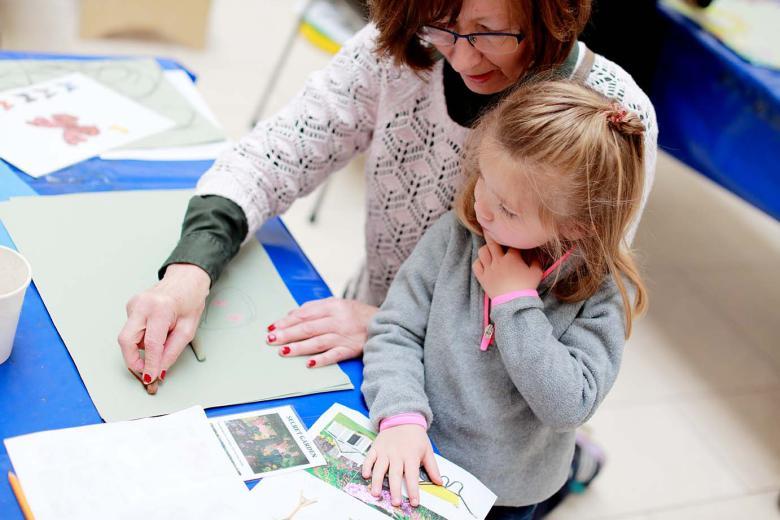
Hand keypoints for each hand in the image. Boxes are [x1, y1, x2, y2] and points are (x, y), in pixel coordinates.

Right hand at [117, 263, 210, 385]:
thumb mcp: (188, 329)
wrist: (185, 280)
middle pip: (126, 341)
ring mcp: (133, 304)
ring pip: (127, 337)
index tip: (150, 378)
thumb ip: (173, 351)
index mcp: (160, 309)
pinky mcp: (130, 307)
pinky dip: (141, 338)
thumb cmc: (190, 301)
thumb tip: (159, 369)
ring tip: (160, 343)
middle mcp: (142, 305)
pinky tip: (155, 331)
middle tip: (146, 370)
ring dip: (140, 348)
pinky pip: (131, 330)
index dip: (149, 364)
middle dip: (133, 360)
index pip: (151, 344)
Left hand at [266, 297, 377, 366]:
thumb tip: (291, 314)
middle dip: (287, 334)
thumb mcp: (336, 304)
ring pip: (317, 342)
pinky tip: (309, 364)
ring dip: (299, 347)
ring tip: (283, 351)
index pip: (304, 314)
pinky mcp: (350, 349)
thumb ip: (314, 308)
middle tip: (270, 340)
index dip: (286, 321)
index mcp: (332, 306)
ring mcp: (344, 335)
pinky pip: (334, 355)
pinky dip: (321, 360)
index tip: (272, 328)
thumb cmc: (356, 314)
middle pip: (308, 328)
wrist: (383, 323)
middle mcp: (337, 320)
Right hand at [361, 425, 441, 507]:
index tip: (414, 502)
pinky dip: (366, 466)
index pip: (412, 475)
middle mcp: (397, 454)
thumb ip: (432, 467)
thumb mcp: (427, 450)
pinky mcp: (376, 447)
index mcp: (411, 455)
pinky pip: (369, 457)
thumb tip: (439, 482)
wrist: (403, 418)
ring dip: (377, 481)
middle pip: (395, 474)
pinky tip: (366, 476)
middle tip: (395, 503)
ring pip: (380, 467)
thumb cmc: (416, 437)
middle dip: (395, 489)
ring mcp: (385, 450)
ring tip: (376, 493)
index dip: (413, 490)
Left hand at [472, 236, 542, 297]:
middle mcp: (499, 261)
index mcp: (512, 258)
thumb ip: (537, 262)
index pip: (510, 244)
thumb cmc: (526, 287)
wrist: (514, 303)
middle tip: (489, 229)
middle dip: (491, 235)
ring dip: (485, 249)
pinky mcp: (483, 278)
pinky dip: (478, 262)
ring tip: (488, 249)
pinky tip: (483, 262)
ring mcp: (489, 269)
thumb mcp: (536, 273)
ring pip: (482, 252)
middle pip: (492, 242)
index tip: (512, 240)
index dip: (511, 240)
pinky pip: (476, 265)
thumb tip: (537, 255)